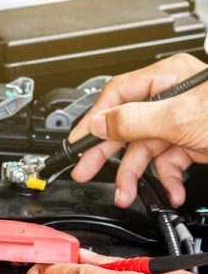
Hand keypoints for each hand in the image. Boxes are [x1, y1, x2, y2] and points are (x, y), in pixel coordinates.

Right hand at [68, 53, 207, 207]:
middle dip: (109, 154)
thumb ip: (133, 119)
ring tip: (128, 195)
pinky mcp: (196, 142)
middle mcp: (172, 98)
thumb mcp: (179, 117)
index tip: (78, 143)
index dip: (94, 121)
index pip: (117, 96)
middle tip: (86, 172)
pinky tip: (171, 191)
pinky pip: (172, 162)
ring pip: (148, 149)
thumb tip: (99, 123)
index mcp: (165, 79)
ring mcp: (184, 121)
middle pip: (128, 126)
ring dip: (138, 176)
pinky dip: (169, 179)